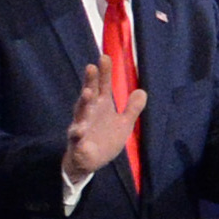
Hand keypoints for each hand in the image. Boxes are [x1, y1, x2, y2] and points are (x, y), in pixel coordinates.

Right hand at [62, 58, 144, 182]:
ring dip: (83, 103)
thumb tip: (142, 91)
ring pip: (80, 113)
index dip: (104, 73)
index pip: (102, 86)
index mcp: (101, 106)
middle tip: (91, 67)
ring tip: (87, 93)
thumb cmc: (105, 138)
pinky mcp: (77, 143)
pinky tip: (79, 130)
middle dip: (90, 82)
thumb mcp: (123, 124)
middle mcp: (89, 113)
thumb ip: (132, 108)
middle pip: (89, 95)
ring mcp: (81, 127)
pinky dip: (78, 133)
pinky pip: (76, 137)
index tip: (105, 57)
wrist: (90, 161)